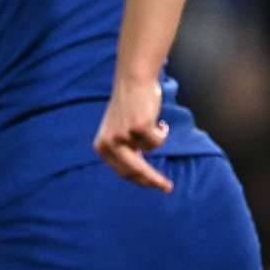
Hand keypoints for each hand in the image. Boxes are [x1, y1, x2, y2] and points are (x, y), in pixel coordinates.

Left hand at [92, 75, 172, 191]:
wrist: (132, 81)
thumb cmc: (129, 107)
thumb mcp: (120, 133)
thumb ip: (125, 151)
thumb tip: (141, 176)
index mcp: (102, 146)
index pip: (123, 172)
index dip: (141, 181)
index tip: (156, 188)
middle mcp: (109, 143)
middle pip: (135, 171)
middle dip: (153, 180)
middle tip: (168, 188)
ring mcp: (123, 135)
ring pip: (151, 150)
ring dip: (155, 137)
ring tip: (151, 123)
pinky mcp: (139, 127)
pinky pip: (159, 139)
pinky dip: (162, 131)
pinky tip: (157, 119)